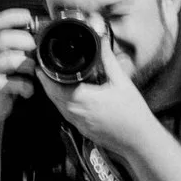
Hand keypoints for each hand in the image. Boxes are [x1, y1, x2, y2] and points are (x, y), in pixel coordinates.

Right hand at [0, 8, 37, 120]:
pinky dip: (26, 87)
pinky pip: (14, 83)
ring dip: (28, 65)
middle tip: (34, 47)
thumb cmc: (4, 82)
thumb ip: (17, 47)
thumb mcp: (7, 60)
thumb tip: (39, 31)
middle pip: (3, 39)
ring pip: (10, 60)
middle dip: (23, 40)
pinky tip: (29, 91)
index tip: (28, 16)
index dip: (12, 16)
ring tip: (33, 72)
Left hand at [38, 29, 154, 159]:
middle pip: (53, 98)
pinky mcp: (83, 131)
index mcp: (85, 99)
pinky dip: (63, 105)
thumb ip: (108, 60)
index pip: (56, 88)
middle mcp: (78, 114)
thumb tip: (101, 40)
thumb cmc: (133, 112)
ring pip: (59, 108)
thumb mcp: (122, 81)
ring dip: (53, 95)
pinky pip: (67, 115)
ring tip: (52, 81)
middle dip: (46, 84)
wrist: (139, 140)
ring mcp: (80, 124)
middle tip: (43, 70)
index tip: (41, 66)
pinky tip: (68, 97)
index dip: (45, 77)